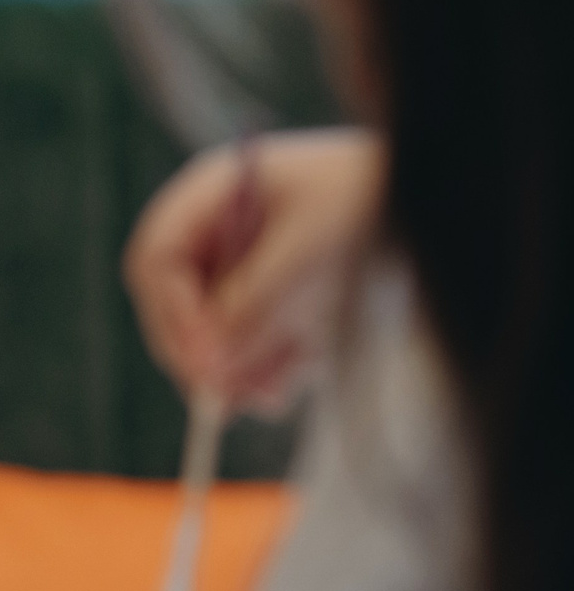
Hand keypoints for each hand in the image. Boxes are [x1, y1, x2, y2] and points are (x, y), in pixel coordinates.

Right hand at [124, 127, 380, 410]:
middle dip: (202, 352)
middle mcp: (216, 228)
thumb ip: (254, 301)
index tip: (204, 365)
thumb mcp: (309, 246)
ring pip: (215, 327)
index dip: (171, 314)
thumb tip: (209, 365)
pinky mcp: (274, 288)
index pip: (158, 258)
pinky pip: (254, 336)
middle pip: (178, 300)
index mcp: (211, 193)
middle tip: (227, 401)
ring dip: (238, 367)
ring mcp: (243, 259)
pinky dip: (270, 364)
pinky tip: (293, 378)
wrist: (433, 188)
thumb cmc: (369, 196)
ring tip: (274, 396)